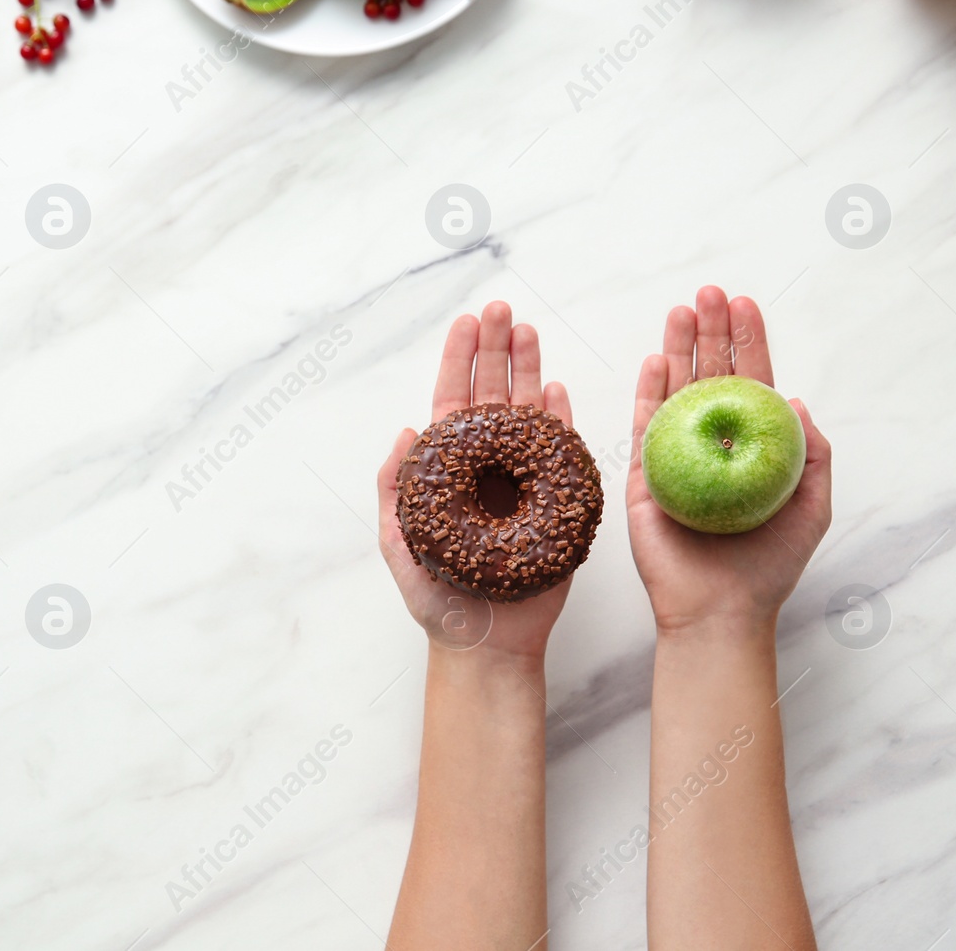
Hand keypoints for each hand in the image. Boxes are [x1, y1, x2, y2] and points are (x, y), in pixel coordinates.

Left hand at [377, 301, 577, 661]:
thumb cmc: (437, 601)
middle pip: (492, 395)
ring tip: (531, 330)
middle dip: (497, 350)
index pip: (453, 402)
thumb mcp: (400, 544)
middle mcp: (486, 467)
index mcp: (448, 471)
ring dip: (529, 371)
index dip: (459, 361)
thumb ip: (395, 490)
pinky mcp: (555, 502)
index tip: (467, 322)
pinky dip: (559, 420)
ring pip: (527, 413)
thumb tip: (405, 432)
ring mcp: (522, 481)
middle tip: (503, 309)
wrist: (486, 646)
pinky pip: (560, 453)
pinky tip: (557, 388)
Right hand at [626, 286, 831, 636]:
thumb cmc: (769, 566)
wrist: (720, 609)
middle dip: (711, 330)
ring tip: (681, 309)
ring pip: (675, 389)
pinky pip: (645, 425)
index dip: (749, 342)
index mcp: (752, 448)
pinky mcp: (644, 476)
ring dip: (679, 347)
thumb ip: (812, 455)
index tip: (746, 303)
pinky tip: (656, 359)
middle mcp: (713, 444)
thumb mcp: (812, 507)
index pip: (751, 382)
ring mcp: (676, 456)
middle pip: (711, 374)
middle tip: (710, 292)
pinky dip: (650, 390)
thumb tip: (798, 401)